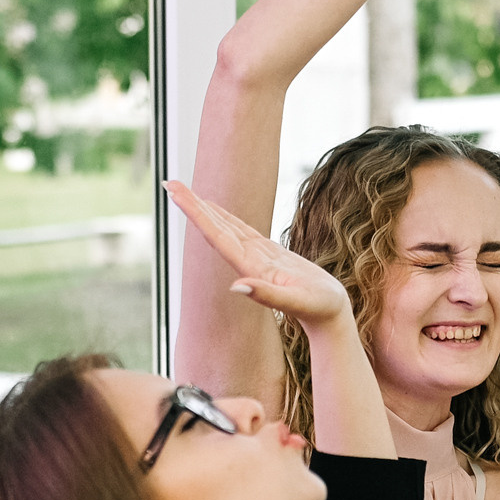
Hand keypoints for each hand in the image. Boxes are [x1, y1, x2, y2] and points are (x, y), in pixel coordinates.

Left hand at [166, 181, 350, 327]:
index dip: (195, 213)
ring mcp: (256, 258)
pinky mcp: (268, 256)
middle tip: (169, 182)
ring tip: (184, 190)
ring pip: (225, 227)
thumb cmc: (319, 309)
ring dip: (204, 209)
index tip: (174, 194)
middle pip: (214, 227)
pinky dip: (226, 218)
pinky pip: (242, 231)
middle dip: (192, 205)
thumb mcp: (296, 300)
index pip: (215, 235)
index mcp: (249, 267)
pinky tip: (215, 210)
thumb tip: (236, 286)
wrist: (329, 316)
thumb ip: (267, 294)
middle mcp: (247, 261)